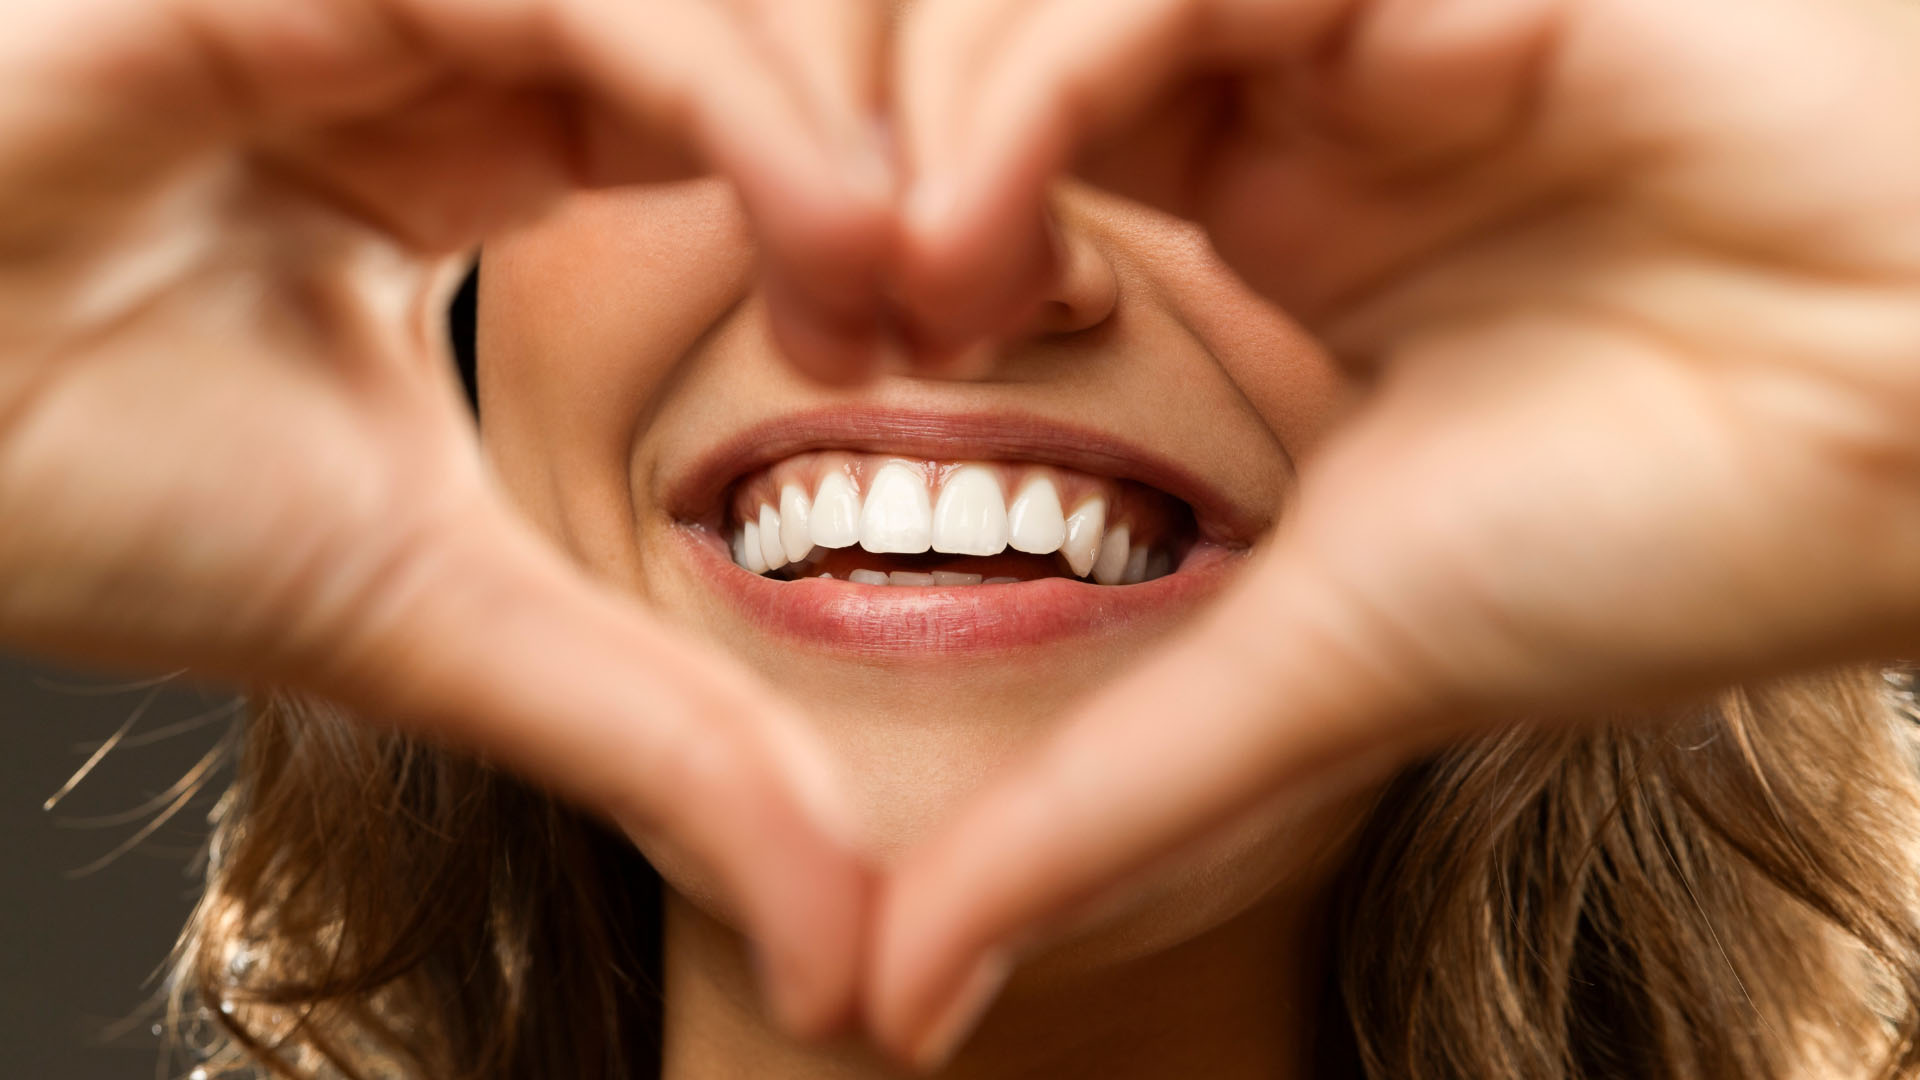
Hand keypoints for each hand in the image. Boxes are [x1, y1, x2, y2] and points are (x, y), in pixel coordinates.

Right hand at [0, 0, 892, 1035]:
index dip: (870, 216)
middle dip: (896, 162)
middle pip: (759, 34)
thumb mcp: (443, 617)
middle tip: (975, 315)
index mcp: (473, 147)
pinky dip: (730, 94)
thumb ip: (656, 740)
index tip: (952, 350)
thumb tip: (853, 955)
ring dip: (837, 136)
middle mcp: (454, 41)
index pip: (747, 116)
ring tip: (903, 302)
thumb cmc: (96, 490)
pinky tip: (826, 233)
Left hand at [876, 0, 1919, 1061]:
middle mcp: (1296, 101)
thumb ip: (1092, 810)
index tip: (827, 361)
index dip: (868, 232)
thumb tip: (892, 1001)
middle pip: (980, 44)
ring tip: (929, 283)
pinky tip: (1030, 212)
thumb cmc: (1664, 543)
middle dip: (865, 158)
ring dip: (952, 115)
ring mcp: (1367, 17)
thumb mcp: (1305, 673)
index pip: (981, 151)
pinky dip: (1080, 59)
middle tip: (835, 315)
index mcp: (1264, 219)